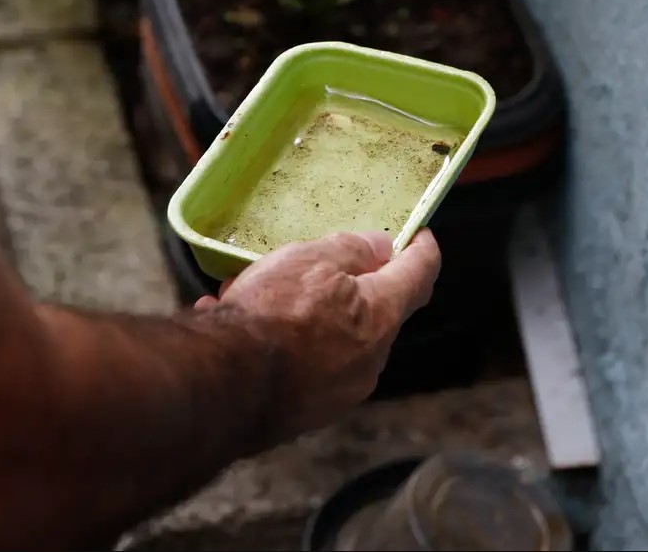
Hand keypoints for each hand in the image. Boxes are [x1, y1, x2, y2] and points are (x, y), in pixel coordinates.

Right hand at [197, 229, 440, 441]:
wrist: (225, 387)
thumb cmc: (272, 315)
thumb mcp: (311, 260)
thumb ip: (351, 250)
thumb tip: (380, 247)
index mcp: (382, 316)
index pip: (420, 274)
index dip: (422, 249)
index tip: (419, 235)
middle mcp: (371, 359)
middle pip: (374, 312)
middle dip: (349, 286)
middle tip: (314, 264)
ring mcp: (341, 391)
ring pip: (332, 339)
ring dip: (306, 315)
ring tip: (256, 296)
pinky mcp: (308, 412)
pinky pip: (303, 365)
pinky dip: (282, 345)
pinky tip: (239, 328)